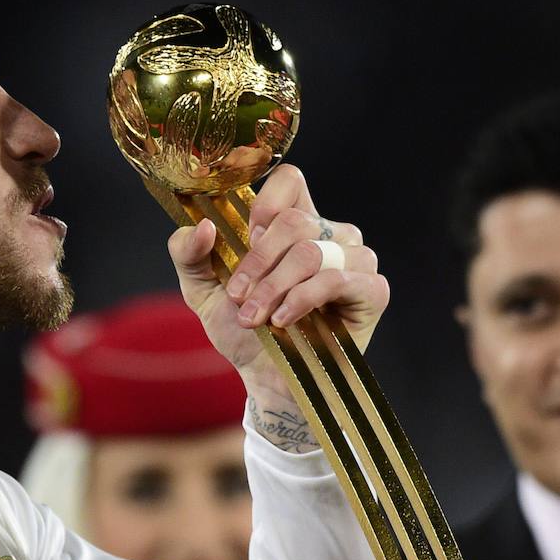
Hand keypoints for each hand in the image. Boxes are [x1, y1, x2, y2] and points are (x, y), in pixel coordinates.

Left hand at [167, 164, 387, 400]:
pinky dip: (303, 299)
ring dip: (274, 288)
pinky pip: (338, 278)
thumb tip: (204, 226)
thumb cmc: (241, 330)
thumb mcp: (201, 289)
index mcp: (294, 224)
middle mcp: (329, 235)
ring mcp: (355, 260)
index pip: (290, 181)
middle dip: (257, 263)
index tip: (245, 239)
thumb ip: (187, 252)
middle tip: (239, 297)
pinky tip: (284, 321)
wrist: (265, 378)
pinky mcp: (372, 291)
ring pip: (311, 251)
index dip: (266, 204)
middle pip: (294, 221)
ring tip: (256, 318)